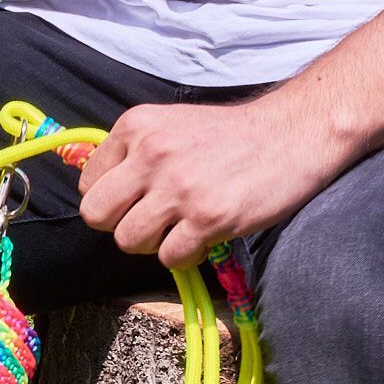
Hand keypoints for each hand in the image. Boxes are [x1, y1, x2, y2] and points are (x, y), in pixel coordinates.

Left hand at [77, 94, 358, 267]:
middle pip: (97, 215)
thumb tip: (102, 196)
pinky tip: (204, 237)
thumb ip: (133, 154)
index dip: (112, 201)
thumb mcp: (171, 126)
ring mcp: (178, 186)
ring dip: (153, 244)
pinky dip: (185, 256)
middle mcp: (151, 153)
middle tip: (152, 221)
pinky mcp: (206, 217)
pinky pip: (169, 258)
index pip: (89, 185)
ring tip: (181, 228)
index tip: (139, 200)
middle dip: (120, 226)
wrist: (294, 132)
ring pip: (128, 240)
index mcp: (136, 126)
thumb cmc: (231, 136)